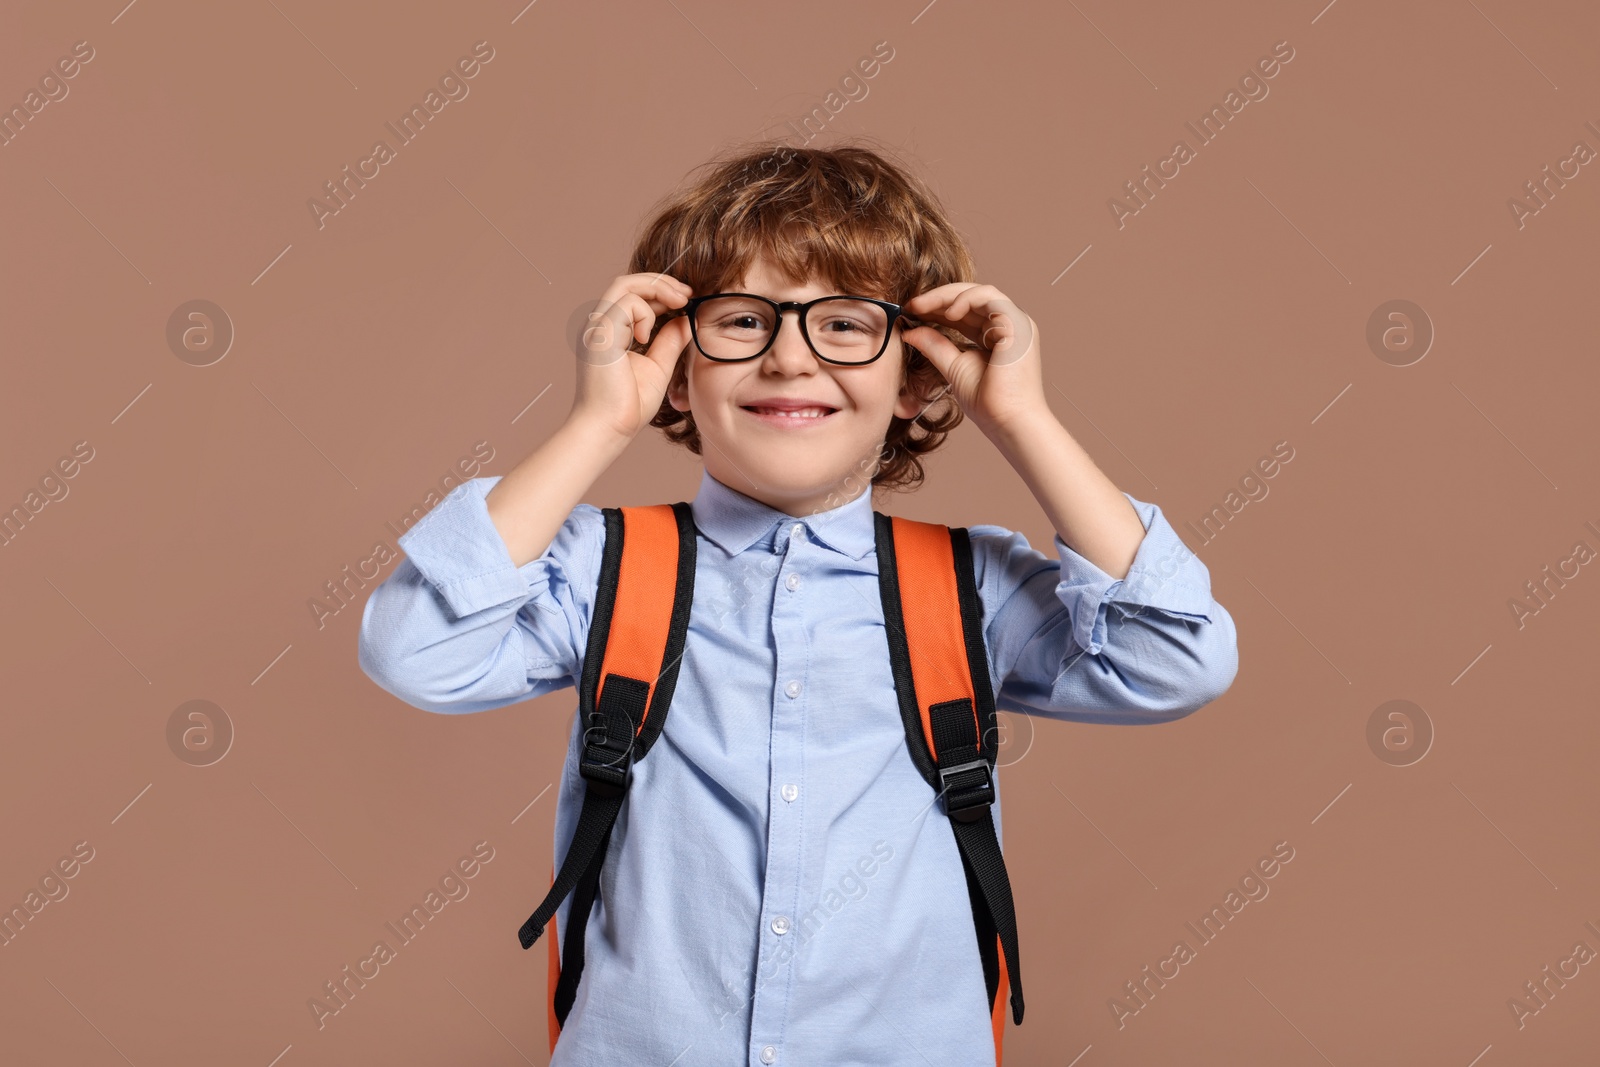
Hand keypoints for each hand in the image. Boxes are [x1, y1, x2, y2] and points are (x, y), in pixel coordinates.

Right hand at [570, 273, 694, 441]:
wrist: (609, 429)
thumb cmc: (628, 405)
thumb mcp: (658, 366)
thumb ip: (670, 341)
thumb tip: (687, 319)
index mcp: (610, 331)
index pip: (632, 295)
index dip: (660, 290)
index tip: (687, 297)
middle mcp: (599, 325)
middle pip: (627, 282)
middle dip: (661, 282)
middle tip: (688, 293)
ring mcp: (596, 328)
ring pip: (624, 285)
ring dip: (656, 289)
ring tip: (679, 302)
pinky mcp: (600, 335)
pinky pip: (626, 304)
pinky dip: (644, 314)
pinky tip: (648, 337)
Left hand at [900, 284, 1046, 435]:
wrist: (1008, 422)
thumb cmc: (988, 403)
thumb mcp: (953, 367)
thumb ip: (934, 346)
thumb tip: (909, 332)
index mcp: (996, 335)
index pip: (965, 312)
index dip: (937, 308)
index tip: (910, 311)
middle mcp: (1008, 325)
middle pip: (971, 298)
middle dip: (938, 298)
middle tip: (911, 305)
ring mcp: (1016, 323)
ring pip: (980, 292)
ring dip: (948, 296)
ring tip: (923, 307)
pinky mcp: (1018, 324)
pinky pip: (990, 298)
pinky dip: (967, 300)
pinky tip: (948, 314)